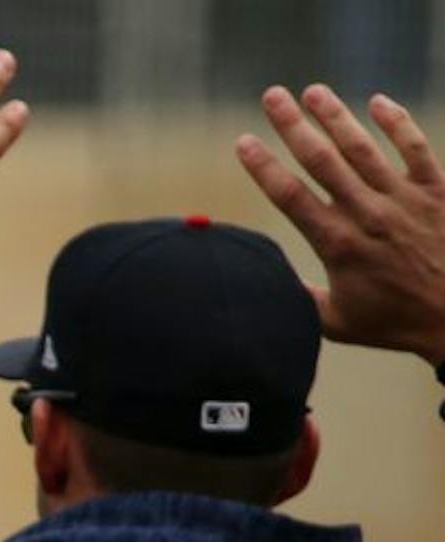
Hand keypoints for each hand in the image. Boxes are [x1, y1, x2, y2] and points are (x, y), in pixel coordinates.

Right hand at [237, 85, 444, 363]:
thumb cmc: (395, 323)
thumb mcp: (336, 323)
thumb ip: (299, 299)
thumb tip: (264, 284)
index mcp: (337, 245)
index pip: (290, 196)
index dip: (263, 166)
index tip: (243, 141)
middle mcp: (367, 215)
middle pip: (321, 161)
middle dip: (292, 125)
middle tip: (271, 96)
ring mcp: (404, 199)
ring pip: (363, 148)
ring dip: (336, 116)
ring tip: (314, 91)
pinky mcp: (436, 191)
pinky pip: (415, 149)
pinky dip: (397, 123)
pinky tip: (378, 102)